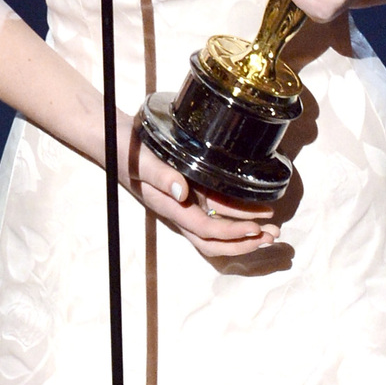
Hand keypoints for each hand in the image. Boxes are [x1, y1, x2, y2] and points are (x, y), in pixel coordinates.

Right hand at [120, 119, 279, 258]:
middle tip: (272, 236)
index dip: (231, 232)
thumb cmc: (126, 149)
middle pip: (212, 241)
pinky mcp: (188, 195)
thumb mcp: (141, 159)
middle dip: (243, 243)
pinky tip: (254, 213)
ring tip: (272, 231)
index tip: (256, 227)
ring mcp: (184, 204)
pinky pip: (214, 214)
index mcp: (169, 206)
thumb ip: (161, 174)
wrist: (113, 141)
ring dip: (243, 234)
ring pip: (216, 231)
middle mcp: (179, 210)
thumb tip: (182, 191)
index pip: (204, 229)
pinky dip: (236, 218)